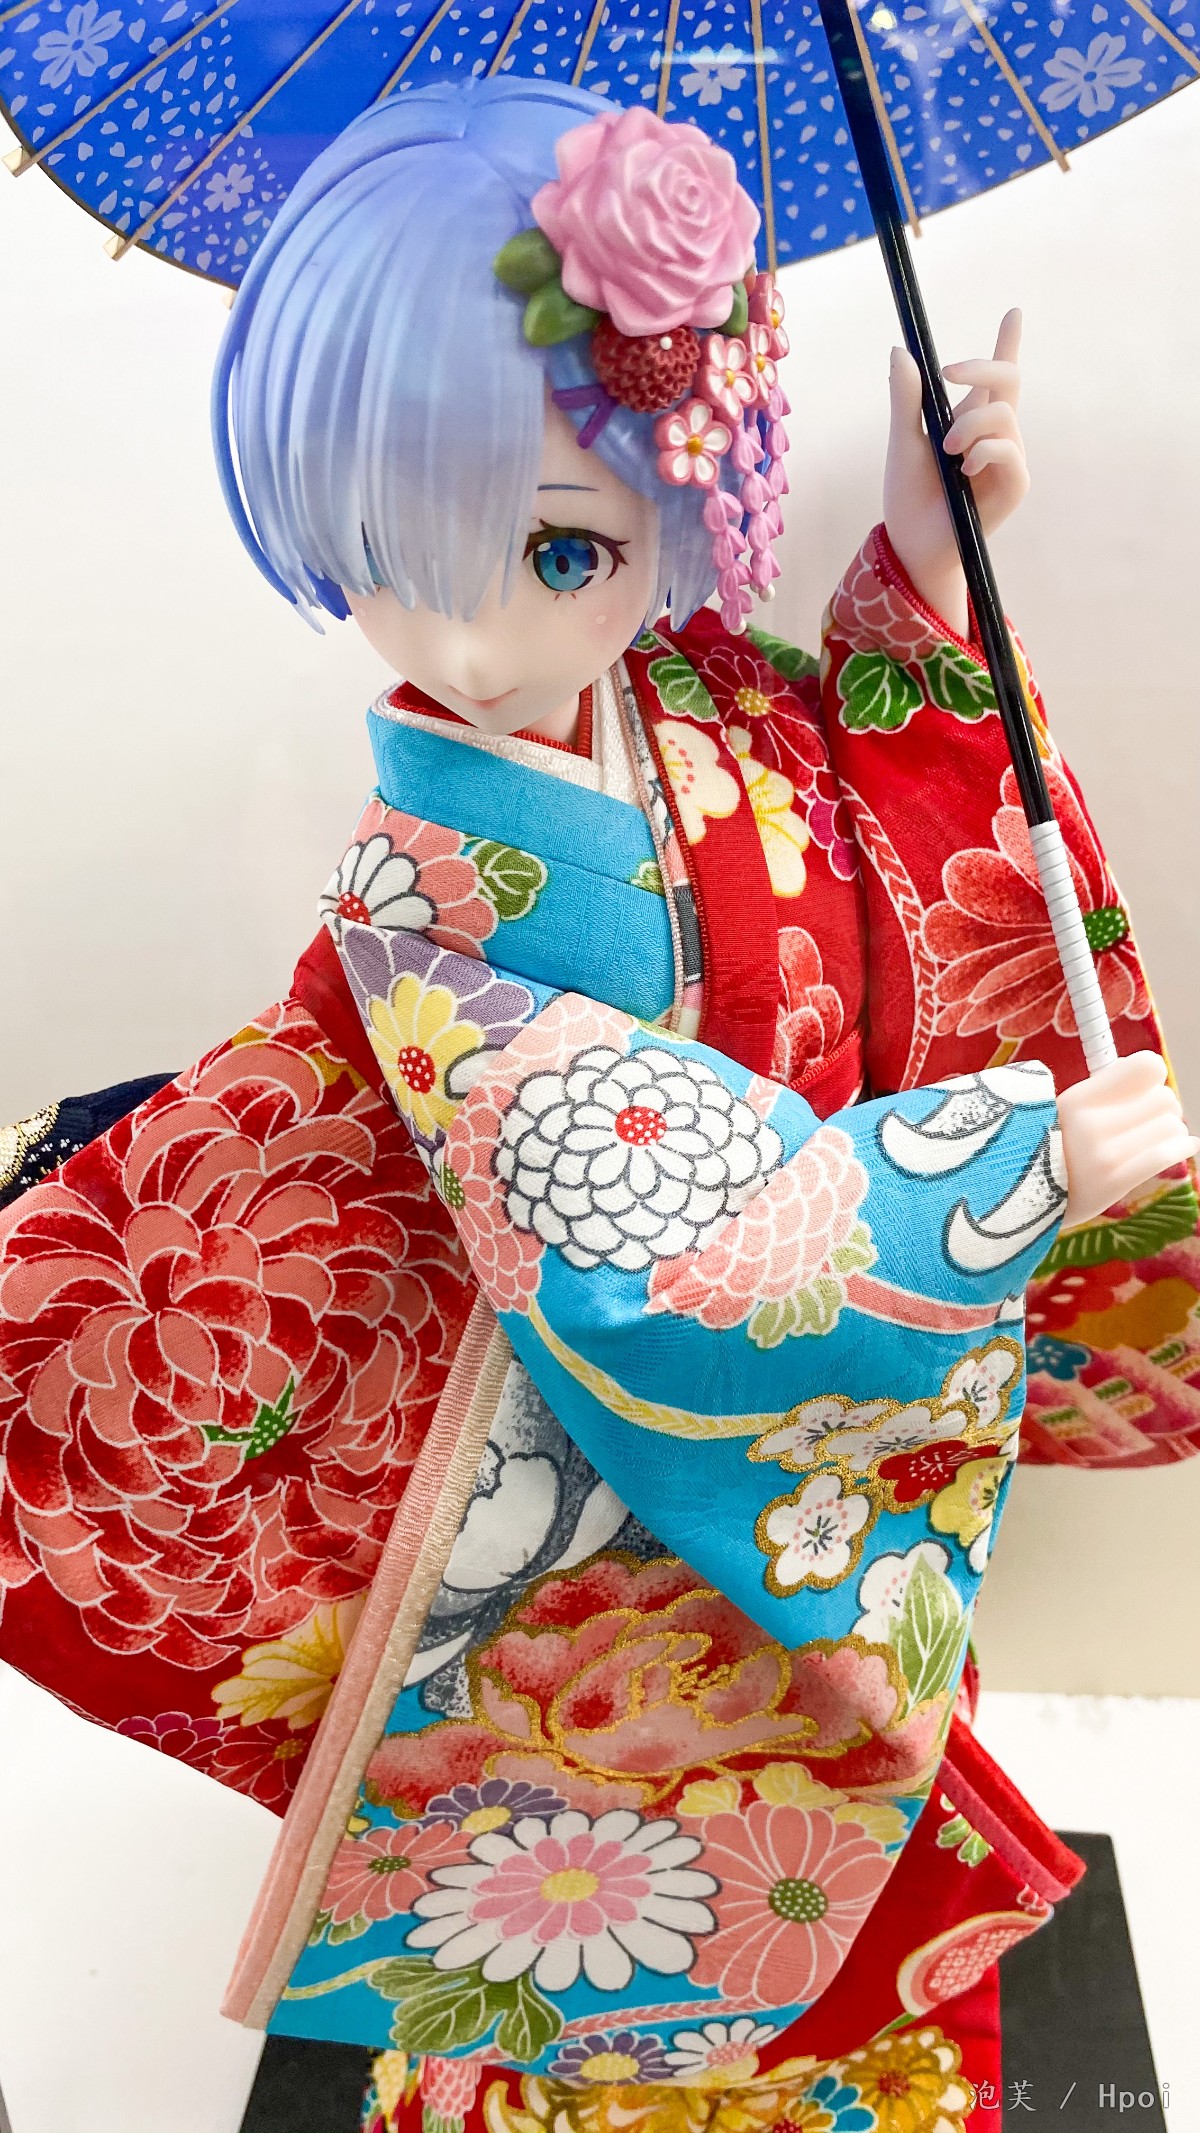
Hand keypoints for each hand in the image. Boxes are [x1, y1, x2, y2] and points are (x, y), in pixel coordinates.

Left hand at [883, 308, 1029, 639]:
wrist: (913, 543)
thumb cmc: (909, 496)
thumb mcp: (903, 441)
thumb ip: (905, 398)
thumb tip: (900, 350)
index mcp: (969, 418)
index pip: (995, 376)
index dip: (1009, 343)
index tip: (1013, 313)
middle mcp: (994, 432)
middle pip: (1008, 378)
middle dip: (983, 365)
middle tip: (947, 371)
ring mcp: (1008, 456)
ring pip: (1003, 414)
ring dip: (969, 425)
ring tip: (946, 450)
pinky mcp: (1016, 482)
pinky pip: (1009, 448)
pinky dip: (983, 451)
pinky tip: (964, 469)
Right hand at [1057, 1052, 1198, 1230]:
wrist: (1012, 1201)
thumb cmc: (1043, 1153)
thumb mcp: (1060, 1113)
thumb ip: (1101, 1092)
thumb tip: (1148, 1069)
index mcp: (1075, 1100)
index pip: (1145, 1067)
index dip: (1150, 1076)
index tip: (1142, 1089)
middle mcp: (1091, 1123)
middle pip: (1163, 1098)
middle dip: (1161, 1109)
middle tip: (1146, 1122)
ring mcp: (1103, 1154)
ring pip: (1171, 1126)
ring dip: (1168, 1133)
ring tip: (1150, 1141)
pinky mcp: (1114, 1182)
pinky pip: (1165, 1154)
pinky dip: (1181, 1147)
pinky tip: (1183, 1146)